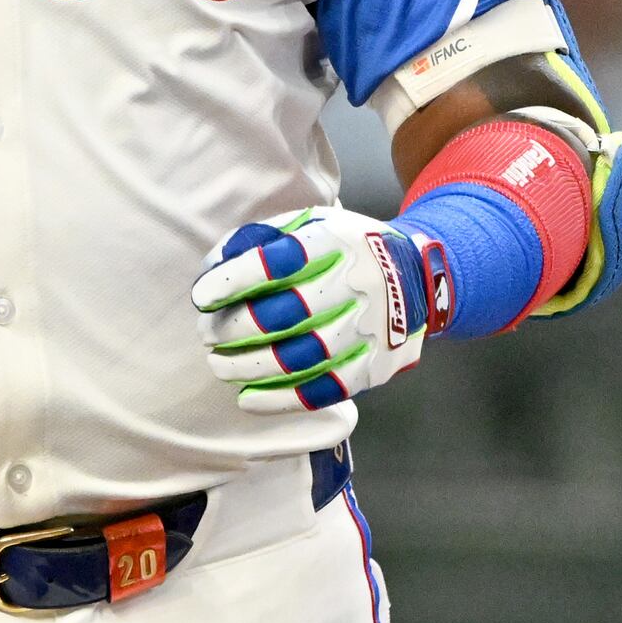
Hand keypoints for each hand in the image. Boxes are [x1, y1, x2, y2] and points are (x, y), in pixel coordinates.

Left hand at [191, 207, 436, 413]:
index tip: (202, 297)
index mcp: (336, 241)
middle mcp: (358, 284)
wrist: (419, 276)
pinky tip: (249, 397)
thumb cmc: (346, 249)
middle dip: (236, 328)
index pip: (279, 261)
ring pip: (302, 357)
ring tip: (220, 365)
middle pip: (287, 313)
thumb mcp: (313, 224)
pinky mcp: (376, 365)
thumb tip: (213, 266)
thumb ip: (263, 239)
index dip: (235, 280)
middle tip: (207, 334)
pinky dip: (282, 398)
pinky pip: (324, 389)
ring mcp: (371, 328)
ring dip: (251, 366)